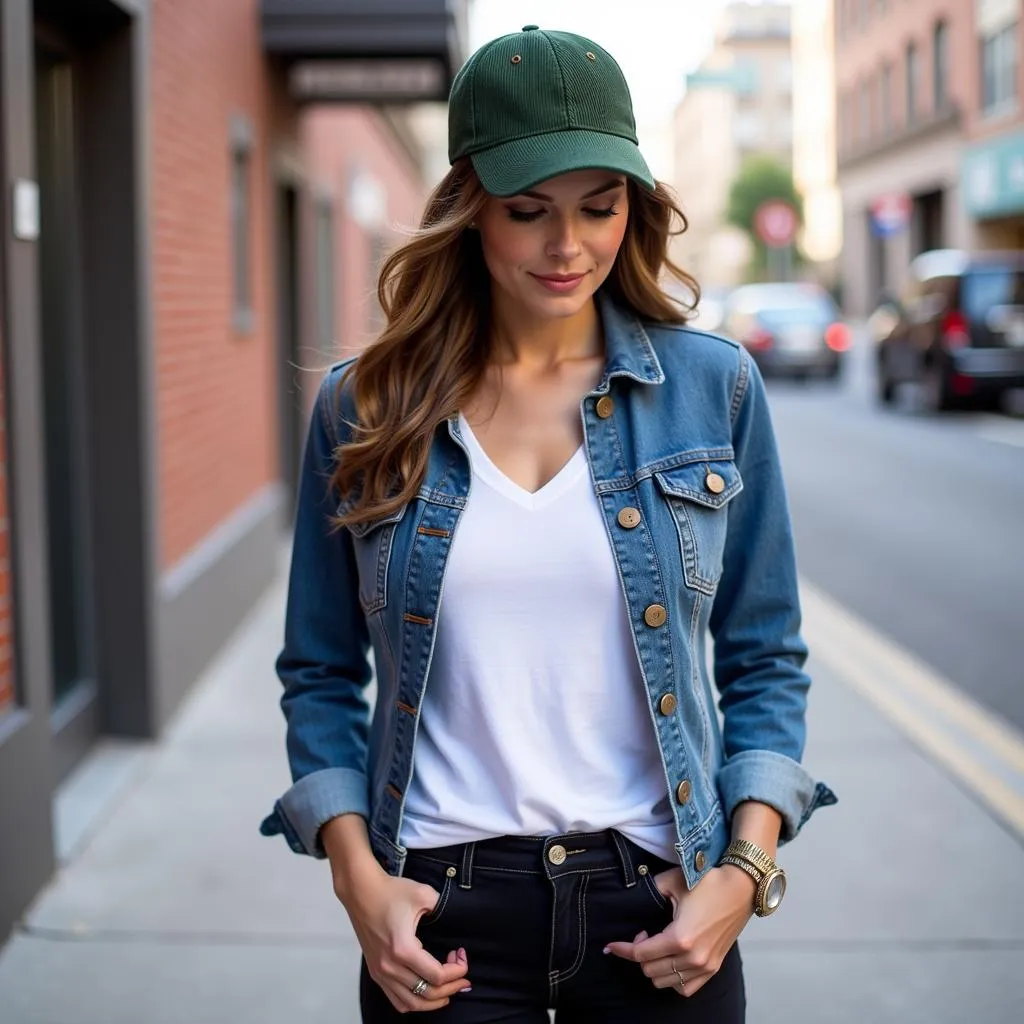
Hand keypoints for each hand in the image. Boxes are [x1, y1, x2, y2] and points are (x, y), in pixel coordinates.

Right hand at [333, 862, 471, 1011]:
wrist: (361, 891)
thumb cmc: (390, 892)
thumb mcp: (423, 894)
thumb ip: (444, 908)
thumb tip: (458, 918)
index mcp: (403, 949)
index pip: (437, 975)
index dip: (457, 970)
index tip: (462, 955)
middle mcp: (390, 966)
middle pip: (427, 993)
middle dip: (451, 987)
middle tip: (463, 977)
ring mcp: (380, 972)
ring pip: (411, 1003)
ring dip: (434, 1000)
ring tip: (448, 989)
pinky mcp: (375, 972)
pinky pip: (396, 1000)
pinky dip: (414, 1002)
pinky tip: (425, 991)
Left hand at [603, 864, 754, 996]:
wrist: (742, 887)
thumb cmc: (708, 881)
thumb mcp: (671, 882)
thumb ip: (649, 891)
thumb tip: (631, 896)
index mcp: (680, 938)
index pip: (640, 954)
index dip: (622, 949)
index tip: (610, 946)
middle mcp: (693, 958)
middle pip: (650, 971)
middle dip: (639, 954)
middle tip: (644, 934)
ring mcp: (706, 966)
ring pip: (665, 982)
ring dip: (654, 966)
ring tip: (658, 945)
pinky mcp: (714, 968)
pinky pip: (686, 988)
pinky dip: (673, 979)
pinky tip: (670, 960)